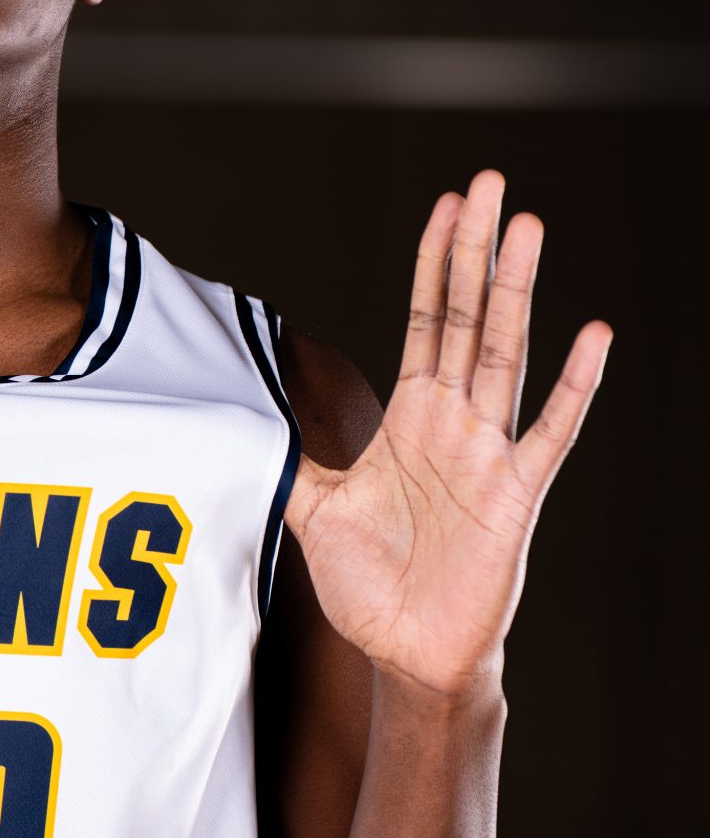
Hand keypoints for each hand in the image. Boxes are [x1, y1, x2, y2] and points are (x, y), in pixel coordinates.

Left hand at [284, 170, 611, 698]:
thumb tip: (243, 423)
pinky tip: (595, 334)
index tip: (444, 204)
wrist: (409, 653)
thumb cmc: (372, 585)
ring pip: (504, 355)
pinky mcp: (515, 496)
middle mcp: (455, 424)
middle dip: (475, 251)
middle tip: (490, 183)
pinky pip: (549, 432)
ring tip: (527, 228)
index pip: (424, 321)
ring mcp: (488, 455)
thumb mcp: (315, 512)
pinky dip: (574, 386)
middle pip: (468, 317)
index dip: (432, 263)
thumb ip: (289, 460)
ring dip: (516, 292)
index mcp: (411, 418)